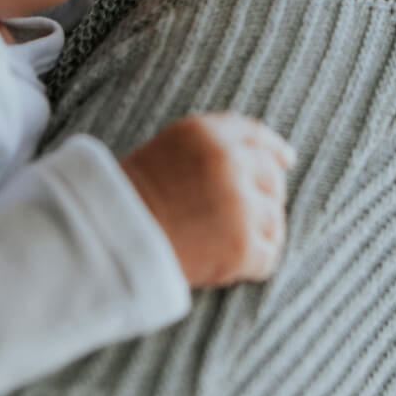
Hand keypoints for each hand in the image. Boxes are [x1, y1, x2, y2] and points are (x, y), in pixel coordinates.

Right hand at [120, 112, 295, 286]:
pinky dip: (251, 262)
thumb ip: (219, 143)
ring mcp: (239, 206)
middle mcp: (228, 162)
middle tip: (234, 214)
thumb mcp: (172, 148)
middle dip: (261, 195)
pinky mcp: (243, 247)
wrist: (109, 240)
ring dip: (257, 231)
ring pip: (275, 219)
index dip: (273, 148)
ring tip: (219, 238)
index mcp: (206, 133)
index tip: (286, 159)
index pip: (255, 135)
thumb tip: (282, 157)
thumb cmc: (135, 195)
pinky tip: (223, 260)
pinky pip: (268, 256)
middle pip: (272, 178)